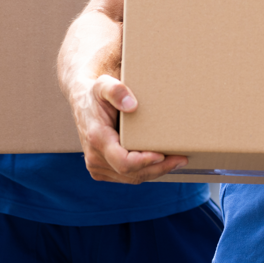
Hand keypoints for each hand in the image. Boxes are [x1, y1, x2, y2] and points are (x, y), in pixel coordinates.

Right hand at [71, 74, 186, 183]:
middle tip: (182, 159)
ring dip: (154, 172)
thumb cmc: (96, 92)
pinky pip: (125, 177)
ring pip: (130, 178)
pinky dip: (144, 171)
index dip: (146, 162)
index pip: (124, 162)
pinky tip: (159, 162)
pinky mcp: (100, 169)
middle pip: (132, 174)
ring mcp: (96, 166)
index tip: (164, 155)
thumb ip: (116, 91)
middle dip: (158, 169)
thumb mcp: (104, 84)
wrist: (81, 101)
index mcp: (97, 138)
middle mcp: (94, 157)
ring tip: (176, 161)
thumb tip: (132, 105)